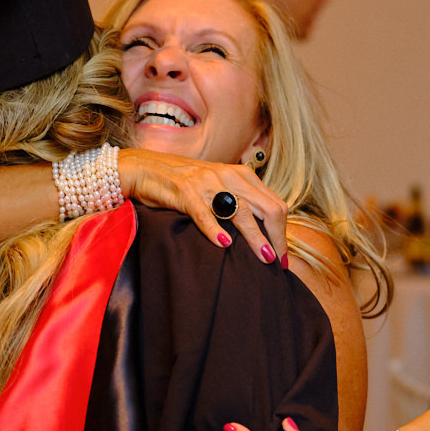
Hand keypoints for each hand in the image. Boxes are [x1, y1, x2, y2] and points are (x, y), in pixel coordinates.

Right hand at [119, 148, 288, 264]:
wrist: (147, 168)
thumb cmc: (186, 182)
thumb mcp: (220, 186)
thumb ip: (241, 201)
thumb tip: (263, 231)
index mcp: (242, 175)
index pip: (275, 204)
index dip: (282, 232)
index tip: (282, 255)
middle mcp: (230, 176)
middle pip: (267, 208)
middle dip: (277, 237)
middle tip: (278, 263)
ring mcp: (208, 183)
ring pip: (242, 212)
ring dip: (255, 237)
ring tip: (264, 258)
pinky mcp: (186, 192)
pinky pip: (205, 213)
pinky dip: (215, 229)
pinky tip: (223, 244)